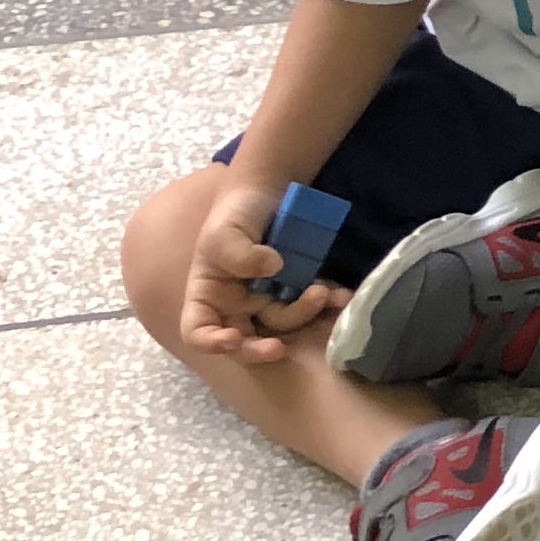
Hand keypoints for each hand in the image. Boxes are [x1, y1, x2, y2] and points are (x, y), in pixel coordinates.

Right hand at [182, 172, 349, 360]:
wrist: (267, 191)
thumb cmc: (234, 214)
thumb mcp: (224, 232)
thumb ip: (238, 254)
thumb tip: (272, 267)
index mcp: (208, 296)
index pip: (198, 330)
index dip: (211, 342)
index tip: (232, 339)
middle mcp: (236, 305)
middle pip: (243, 339)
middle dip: (260, 349)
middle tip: (279, 348)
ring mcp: (267, 299)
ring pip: (284, 322)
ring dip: (304, 313)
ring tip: (322, 293)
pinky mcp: (296, 289)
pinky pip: (311, 303)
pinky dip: (327, 302)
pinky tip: (342, 296)